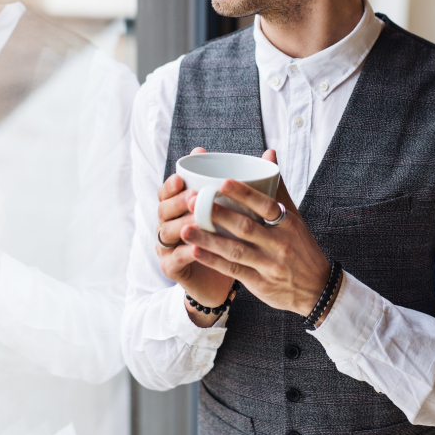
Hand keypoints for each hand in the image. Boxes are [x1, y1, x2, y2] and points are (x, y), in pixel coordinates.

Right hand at [156, 147, 232, 326]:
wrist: (221, 281)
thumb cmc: (230, 239)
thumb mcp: (238, 210)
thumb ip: (249, 183)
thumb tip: (270, 153)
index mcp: (181, 206)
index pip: (168, 190)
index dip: (172, 184)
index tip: (182, 177)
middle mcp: (170, 223)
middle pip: (164, 209)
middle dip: (177, 202)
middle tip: (194, 198)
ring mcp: (168, 246)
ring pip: (167, 232)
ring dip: (182, 226)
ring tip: (196, 221)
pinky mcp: (171, 268)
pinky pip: (175, 258)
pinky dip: (186, 253)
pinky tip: (196, 249)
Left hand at [180, 149, 334, 318]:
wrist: (317, 288)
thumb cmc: (301, 246)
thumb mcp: (294, 217)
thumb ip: (277, 187)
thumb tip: (269, 152)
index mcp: (288, 224)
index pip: (266, 205)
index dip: (245, 194)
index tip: (222, 183)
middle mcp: (279, 244)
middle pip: (245, 227)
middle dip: (217, 214)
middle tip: (191, 201)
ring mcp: (269, 265)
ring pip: (234, 250)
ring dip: (208, 239)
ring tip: (184, 228)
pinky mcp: (260, 283)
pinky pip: (233, 271)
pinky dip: (213, 261)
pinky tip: (194, 252)